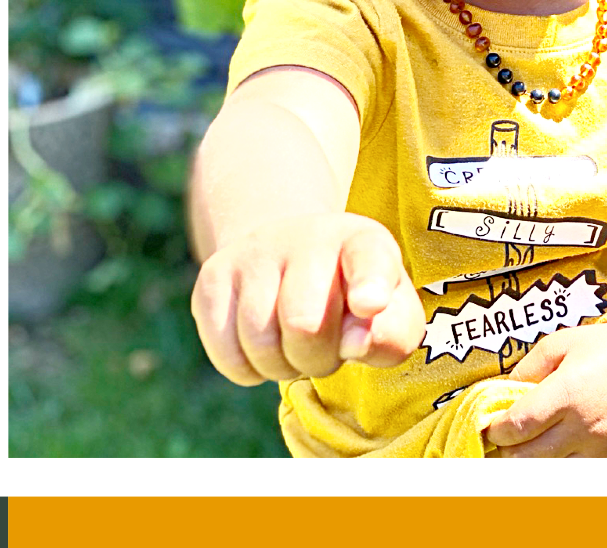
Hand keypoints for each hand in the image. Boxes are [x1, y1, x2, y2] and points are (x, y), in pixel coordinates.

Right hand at [190, 212, 424, 384]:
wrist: (292, 256)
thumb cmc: (353, 297)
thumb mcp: (392, 313)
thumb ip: (391, 333)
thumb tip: (354, 342)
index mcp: (365, 242)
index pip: (369, 260)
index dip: (370, 286)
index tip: (369, 305)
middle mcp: (309, 235)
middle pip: (304, 324)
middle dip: (318, 358)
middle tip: (326, 347)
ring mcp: (256, 251)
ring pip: (259, 341)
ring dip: (283, 366)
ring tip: (296, 345)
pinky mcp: (214, 276)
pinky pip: (226, 354)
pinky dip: (249, 370)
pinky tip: (266, 345)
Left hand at [483, 312, 606, 456]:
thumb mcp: (563, 342)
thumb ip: (529, 367)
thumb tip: (504, 392)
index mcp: (568, 391)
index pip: (519, 425)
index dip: (497, 430)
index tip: (490, 426)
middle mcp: (586, 424)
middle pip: (529, 457)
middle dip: (508, 452)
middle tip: (501, 441)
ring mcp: (604, 446)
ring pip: (554, 468)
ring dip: (535, 460)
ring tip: (528, 443)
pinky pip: (582, 467)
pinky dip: (565, 460)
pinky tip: (561, 443)